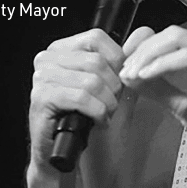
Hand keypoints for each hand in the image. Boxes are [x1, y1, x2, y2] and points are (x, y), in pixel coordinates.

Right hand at [28, 28, 124, 170]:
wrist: (67, 154)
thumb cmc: (88, 118)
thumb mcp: (113, 85)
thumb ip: (127, 60)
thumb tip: (144, 33)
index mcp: (63, 49)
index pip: (96, 37)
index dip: (117, 60)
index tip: (120, 81)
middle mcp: (47, 59)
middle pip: (96, 61)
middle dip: (113, 87)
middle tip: (112, 104)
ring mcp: (41, 78)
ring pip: (91, 81)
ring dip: (107, 103)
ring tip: (105, 114)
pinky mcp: (41, 98)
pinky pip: (81, 97)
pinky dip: (97, 112)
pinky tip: (97, 122)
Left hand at [120, 25, 186, 187]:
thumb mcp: (183, 105)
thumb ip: (160, 89)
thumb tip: (131, 77)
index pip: (172, 37)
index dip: (145, 46)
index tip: (126, 64)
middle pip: (171, 33)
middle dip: (142, 49)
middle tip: (124, 70)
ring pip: (176, 39)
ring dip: (148, 55)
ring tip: (131, 74)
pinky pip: (185, 56)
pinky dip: (161, 64)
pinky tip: (145, 76)